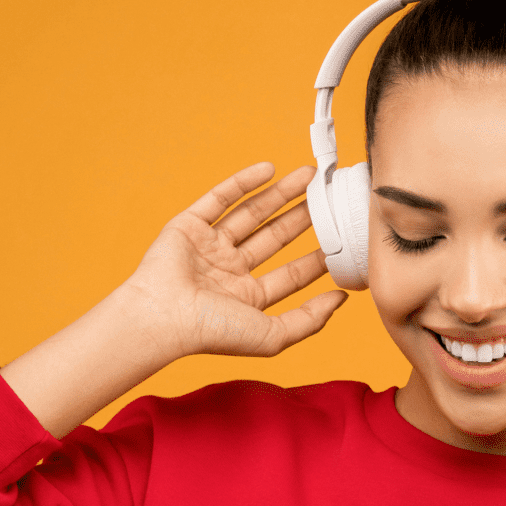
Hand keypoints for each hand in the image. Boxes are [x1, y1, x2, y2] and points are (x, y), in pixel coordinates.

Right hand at [120, 162, 347, 361]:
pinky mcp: (188, 226)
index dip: (318, 257)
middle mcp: (230, 271)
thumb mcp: (273, 335)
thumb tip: (341, 299)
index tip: (344, 239)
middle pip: (275, 238)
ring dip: (280, 194)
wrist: (162, 318)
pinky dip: (243, 182)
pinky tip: (269, 169)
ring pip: (252, 214)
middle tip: (328, 198)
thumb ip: (309, 320)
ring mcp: (209, 247)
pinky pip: (219, 198)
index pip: (292, 273)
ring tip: (308, 176)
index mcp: (248, 298)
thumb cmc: (213, 332)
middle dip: (303, 217)